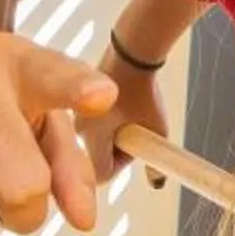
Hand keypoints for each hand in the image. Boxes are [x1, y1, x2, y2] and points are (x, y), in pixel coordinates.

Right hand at [84, 60, 170, 183]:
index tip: (135, 148)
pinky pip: (92, 124)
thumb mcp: (156, 130)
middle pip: (96, 157)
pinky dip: (107, 122)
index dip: (122, 165)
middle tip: (135, 132)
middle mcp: (79, 129)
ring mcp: (76, 114)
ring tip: (131, 116)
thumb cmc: (144, 92)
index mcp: (92, 138)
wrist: (132, 53)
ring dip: (111, 136)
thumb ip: (155, 160)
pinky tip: (122, 106)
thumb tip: (157, 182)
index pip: (102, 173)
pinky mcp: (79, 103)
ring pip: (93, 141)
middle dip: (116, 151)